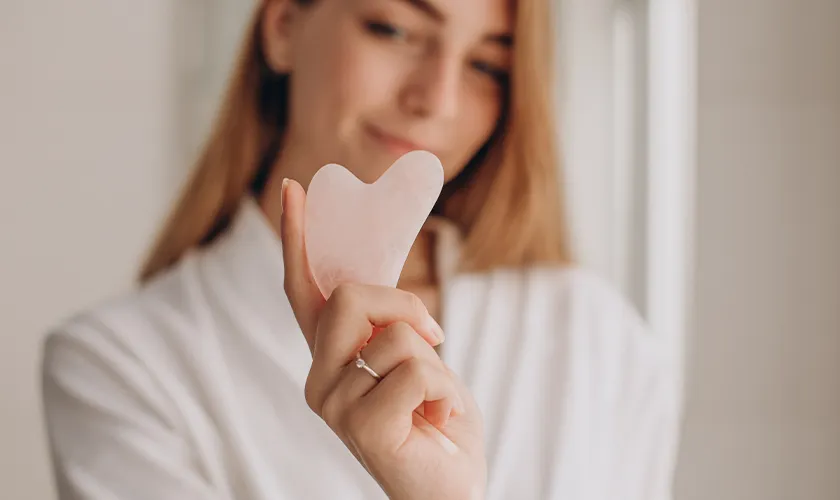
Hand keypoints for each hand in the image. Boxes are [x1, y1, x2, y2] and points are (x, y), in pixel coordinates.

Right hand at [279, 179, 486, 499]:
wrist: (452, 487)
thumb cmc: (435, 422)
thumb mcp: (415, 358)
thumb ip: (389, 326)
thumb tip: (383, 294)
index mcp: (331, 358)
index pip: (305, 290)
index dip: (299, 239)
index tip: (294, 189)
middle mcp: (319, 378)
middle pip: (351, 298)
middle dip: (405, 305)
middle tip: (435, 337)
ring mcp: (335, 405)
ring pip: (393, 336)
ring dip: (436, 362)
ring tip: (435, 399)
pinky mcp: (363, 428)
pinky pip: (417, 371)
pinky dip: (446, 391)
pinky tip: (439, 419)